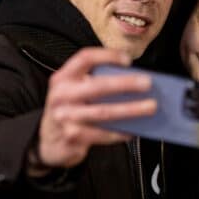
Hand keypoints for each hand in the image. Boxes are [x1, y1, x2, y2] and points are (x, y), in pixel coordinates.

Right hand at [28, 47, 155, 175]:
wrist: (47, 142)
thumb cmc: (68, 110)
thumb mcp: (73, 91)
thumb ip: (94, 83)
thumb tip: (133, 81)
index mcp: (63, 77)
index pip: (85, 58)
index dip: (107, 56)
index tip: (127, 59)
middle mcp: (61, 95)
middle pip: (98, 86)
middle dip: (126, 84)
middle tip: (147, 83)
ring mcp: (66, 117)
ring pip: (104, 112)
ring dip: (131, 109)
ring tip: (150, 106)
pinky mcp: (73, 136)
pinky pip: (103, 133)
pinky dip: (121, 131)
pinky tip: (134, 129)